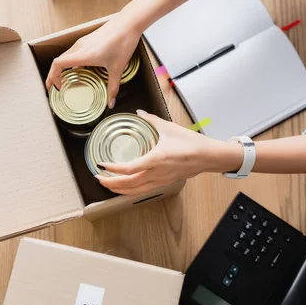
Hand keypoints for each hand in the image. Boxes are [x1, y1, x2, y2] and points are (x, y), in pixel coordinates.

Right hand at [46, 14, 141, 107]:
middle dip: (54, 75)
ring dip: (62, 68)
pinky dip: (70, 62)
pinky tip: (79, 69)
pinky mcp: (87, 39)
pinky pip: (73, 52)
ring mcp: (83, 42)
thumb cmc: (123, 43)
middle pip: (58, 61)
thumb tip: (111, 104)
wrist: (128, 23)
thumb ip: (113, 88)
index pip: (58, 64)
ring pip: (66, 56)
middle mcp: (80, 47)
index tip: (56, 87)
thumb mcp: (118, 68)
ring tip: (65, 80)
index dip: (52, 76)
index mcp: (84, 55)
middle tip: (56, 87)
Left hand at [95, 110, 242, 194]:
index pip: (128, 169)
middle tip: (97, 176)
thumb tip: (139, 113)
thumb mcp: (168, 128)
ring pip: (134, 191)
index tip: (101, 164)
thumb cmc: (190, 143)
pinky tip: (124, 187)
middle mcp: (156, 173)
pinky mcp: (163, 182)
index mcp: (155, 159)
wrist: (208, 157)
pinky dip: (130, 191)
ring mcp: (160, 180)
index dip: (112, 169)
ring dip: (118, 189)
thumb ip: (151, 120)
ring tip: (107, 184)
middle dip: (110, 182)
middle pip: (127, 184)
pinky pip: (143, 191)